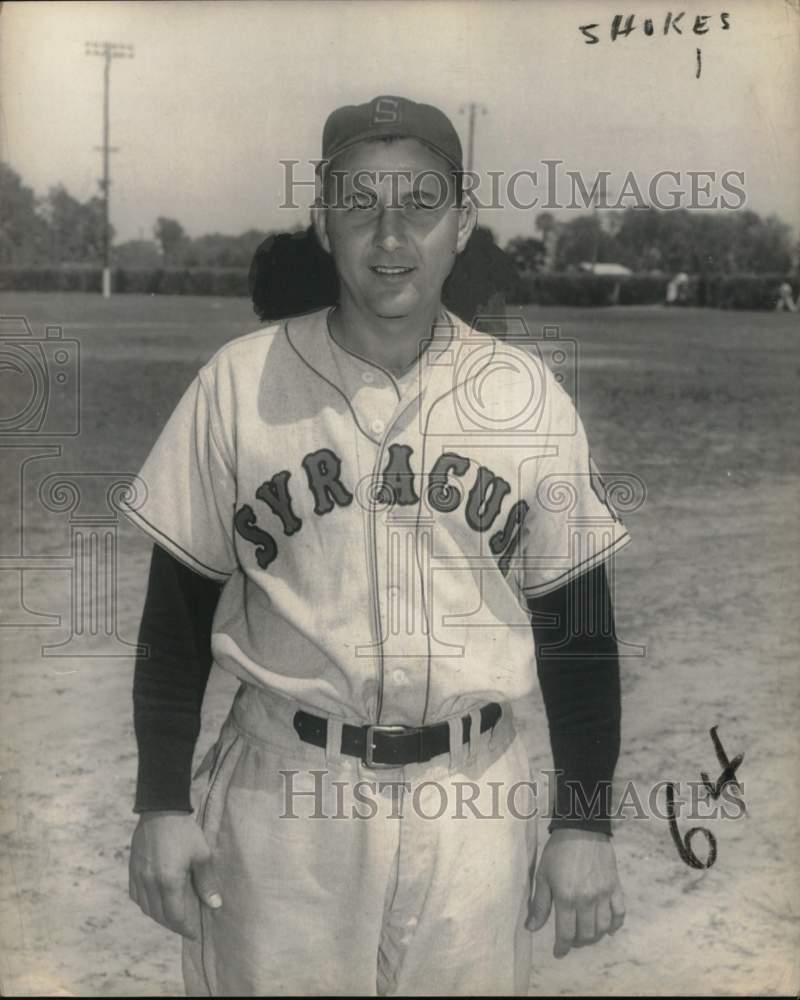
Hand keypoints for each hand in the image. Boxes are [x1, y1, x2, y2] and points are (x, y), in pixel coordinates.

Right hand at [129, 811, 221, 938]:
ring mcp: (139, 877)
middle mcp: (150, 883)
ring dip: (160, 917)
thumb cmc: (185, 831)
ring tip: (173, 917)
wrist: (161, 810)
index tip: (195, 933)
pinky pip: (137, 896)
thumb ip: (206, 882)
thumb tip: (214, 905)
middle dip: (175, 925)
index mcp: (168, 881)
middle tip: (186, 926)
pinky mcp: (132, 870)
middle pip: (160, 916)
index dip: (186, 927)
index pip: (176, 916)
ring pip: (147, 908)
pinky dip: (147, 904)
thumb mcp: (201, 854)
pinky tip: (156, 902)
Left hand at [527, 828, 624, 957]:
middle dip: (577, 942)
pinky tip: (608, 928)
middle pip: (586, 934)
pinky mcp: (615, 887)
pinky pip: (620, 913)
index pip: (566, 933)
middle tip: (571, 940)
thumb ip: (539, 904)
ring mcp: (604, 894)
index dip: (562, 947)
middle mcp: (587, 899)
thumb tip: (531, 927)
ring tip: (586, 934)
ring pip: (603, 927)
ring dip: (594, 936)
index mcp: (566, 897)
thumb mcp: (543, 875)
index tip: (558, 952)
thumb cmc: (557, 851)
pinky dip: (615, 925)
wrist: (581, 828)